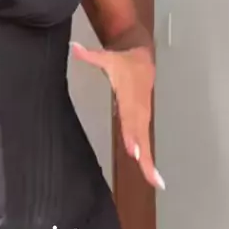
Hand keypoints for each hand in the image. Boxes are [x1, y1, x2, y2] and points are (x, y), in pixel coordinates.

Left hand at [70, 42, 164, 189]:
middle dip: (143, 153)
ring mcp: (142, 116)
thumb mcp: (106, 56)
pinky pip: (145, 141)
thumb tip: (73, 48)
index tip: (132, 150)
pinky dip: (148, 158)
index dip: (132, 133)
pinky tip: (150, 174)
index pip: (131, 117)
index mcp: (130, 96)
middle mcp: (138, 109)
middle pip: (141, 134)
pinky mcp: (143, 120)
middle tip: (147, 173)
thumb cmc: (123, 59)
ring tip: (154, 180)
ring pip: (146, 141)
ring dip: (149, 161)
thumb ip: (90, 55)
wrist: (143, 54)